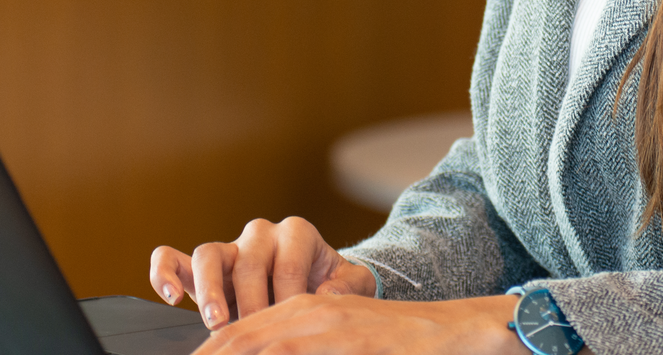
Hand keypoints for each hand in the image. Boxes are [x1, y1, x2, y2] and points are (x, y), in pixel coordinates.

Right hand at [150, 217, 376, 329]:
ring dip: (209, 291)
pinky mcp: (204, 265)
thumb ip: (345, 288)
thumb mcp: (350, 284)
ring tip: (215, 321)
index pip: (288, 266)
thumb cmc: (332, 284)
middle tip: (256, 331)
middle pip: (248, 265)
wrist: (316, 280)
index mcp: (297, 233)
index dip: (288, 299)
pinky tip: (172, 298)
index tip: (290, 325)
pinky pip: (172, 257)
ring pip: (209, 255)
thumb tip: (326, 296)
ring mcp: (229, 247)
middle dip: (251, 304)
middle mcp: (261, 234)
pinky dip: (165, 273)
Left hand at [194, 291, 527, 354]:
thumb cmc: (397, 346)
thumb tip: (267, 351)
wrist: (454, 334)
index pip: (236, 336)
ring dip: (223, 352)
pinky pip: (287, 349)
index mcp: (302, 312)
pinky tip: (233, 354)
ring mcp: (322, 323)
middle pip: (235, 338)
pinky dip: (261, 354)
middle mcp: (305, 310)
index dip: (208, 354)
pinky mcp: (340, 337)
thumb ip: (303, 347)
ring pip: (252, 341)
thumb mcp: (340, 345)